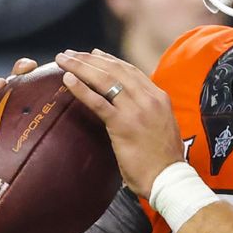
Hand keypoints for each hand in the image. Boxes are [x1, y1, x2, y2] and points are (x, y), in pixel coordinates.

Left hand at [54, 49, 182, 198]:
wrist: (169, 179)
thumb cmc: (162, 160)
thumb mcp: (160, 126)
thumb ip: (147, 112)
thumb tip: (128, 108)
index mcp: (159, 97)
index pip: (130, 70)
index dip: (109, 60)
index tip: (92, 53)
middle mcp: (149, 98)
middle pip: (115, 69)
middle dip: (90, 59)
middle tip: (70, 54)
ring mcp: (137, 109)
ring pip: (105, 80)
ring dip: (81, 67)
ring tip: (63, 60)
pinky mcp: (124, 124)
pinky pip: (99, 102)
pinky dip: (81, 89)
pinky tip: (67, 80)